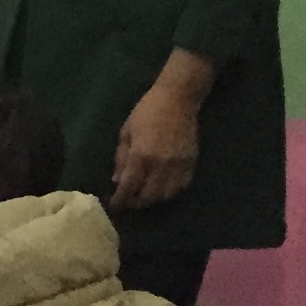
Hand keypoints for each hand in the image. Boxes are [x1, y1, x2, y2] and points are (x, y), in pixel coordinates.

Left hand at [111, 74, 204, 211]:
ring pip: (166, 195)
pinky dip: (170, 192)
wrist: (178, 99)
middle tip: (128, 202)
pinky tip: (161, 188)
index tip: (114, 206)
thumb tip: (117, 181)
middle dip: (135, 203)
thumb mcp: (126, 133)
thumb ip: (121, 158)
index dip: (120, 201)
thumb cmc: (147, 112)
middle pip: (148, 196)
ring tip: (144, 195)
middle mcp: (161, 164)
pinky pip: (182, 186)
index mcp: (141, 155)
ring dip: (153, 199)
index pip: (129, 187)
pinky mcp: (191, 162)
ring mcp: (179, 164)